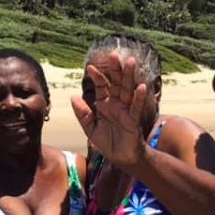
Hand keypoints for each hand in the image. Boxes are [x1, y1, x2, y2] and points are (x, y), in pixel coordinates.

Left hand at [71, 50, 147, 166]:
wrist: (122, 159)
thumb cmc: (108, 143)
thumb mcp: (91, 129)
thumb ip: (83, 114)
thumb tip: (73, 97)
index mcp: (105, 104)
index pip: (101, 86)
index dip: (97, 77)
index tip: (89, 68)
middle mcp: (116, 104)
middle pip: (116, 83)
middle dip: (115, 70)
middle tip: (114, 55)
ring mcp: (126, 111)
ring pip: (128, 91)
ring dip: (129, 77)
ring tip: (130, 61)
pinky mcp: (134, 121)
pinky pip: (136, 108)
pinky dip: (139, 98)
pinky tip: (141, 87)